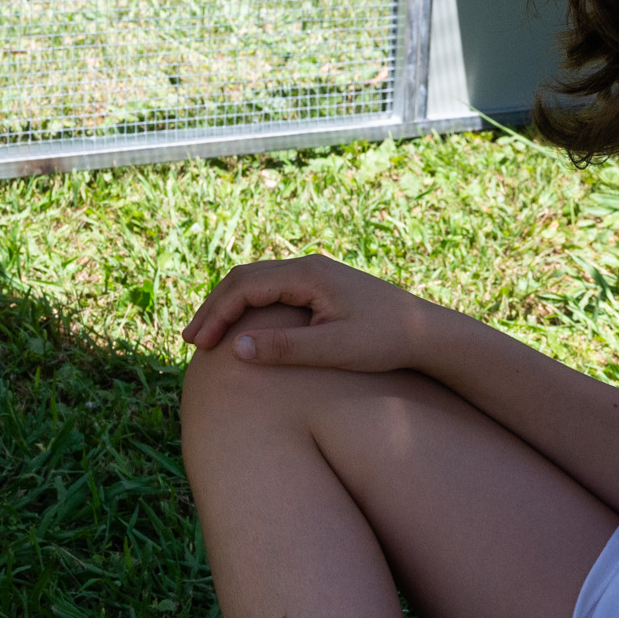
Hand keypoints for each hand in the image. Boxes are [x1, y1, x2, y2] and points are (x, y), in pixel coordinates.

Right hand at [182, 254, 441, 374]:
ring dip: (229, 307)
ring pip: (257, 283)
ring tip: (207, 336)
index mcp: (308, 275)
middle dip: (215, 308)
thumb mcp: (334, 350)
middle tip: (191, 341)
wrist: (427, 333)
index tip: (200, 345)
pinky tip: (240, 330)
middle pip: (245, 279)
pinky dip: (249, 308)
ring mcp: (315, 275)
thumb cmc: (385, 342)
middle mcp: (308, 267)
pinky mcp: (321, 288)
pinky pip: (273, 291)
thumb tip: (237, 349)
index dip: (217, 315)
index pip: (245, 286)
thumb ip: (285, 349)